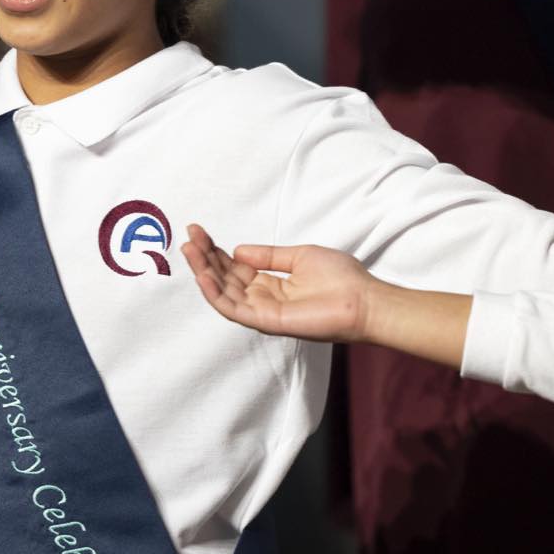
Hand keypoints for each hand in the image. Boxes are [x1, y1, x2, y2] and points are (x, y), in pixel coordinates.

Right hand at [183, 224, 380, 343]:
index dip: (215, 251)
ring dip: (203, 272)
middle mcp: (263, 299)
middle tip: (189, 237)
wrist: (364, 300)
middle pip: (224, 279)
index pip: (233, 268)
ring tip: (189, 250)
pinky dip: (215, 293)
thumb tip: (238, 251)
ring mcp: (263, 312)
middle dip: (204, 258)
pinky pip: (233, 309)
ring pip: (223, 293)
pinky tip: (203, 275)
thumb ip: (268, 256)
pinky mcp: (267, 322)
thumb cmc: (341, 279)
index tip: (199, 232)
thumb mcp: (300, 256)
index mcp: (271, 284)